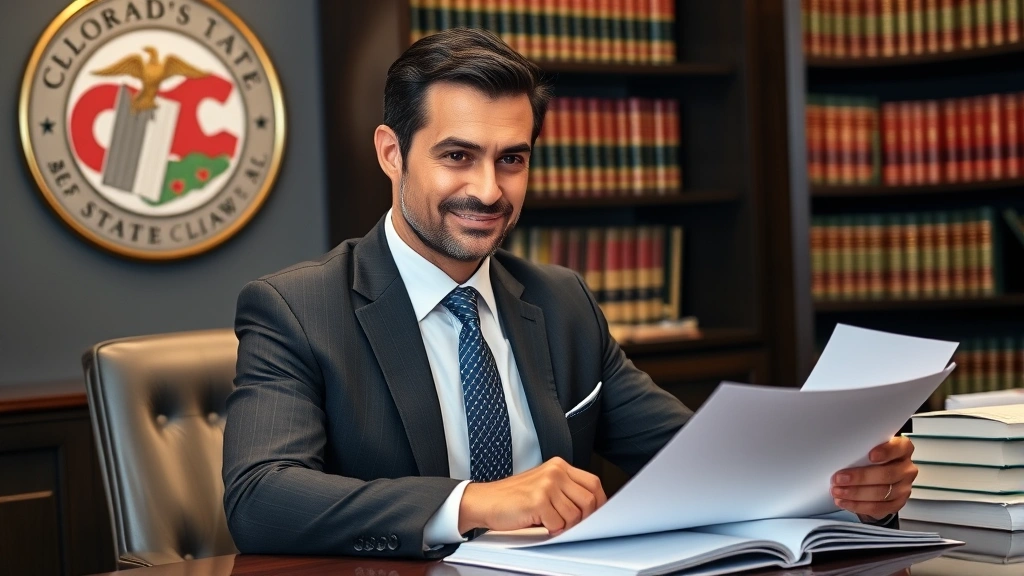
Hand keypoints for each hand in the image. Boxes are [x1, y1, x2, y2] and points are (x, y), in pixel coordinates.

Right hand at [458, 457, 606, 534]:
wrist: (485, 500)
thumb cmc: (513, 497)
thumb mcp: (543, 485)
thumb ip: (566, 490)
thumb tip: (592, 508)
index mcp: (559, 466)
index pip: (593, 483)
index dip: (599, 503)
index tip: (596, 515)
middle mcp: (555, 471)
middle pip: (590, 499)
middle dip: (584, 518)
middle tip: (570, 524)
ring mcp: (547, 484)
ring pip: (575, 515)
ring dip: (564, 525)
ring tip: (549, 522)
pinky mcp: (538, 500)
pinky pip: (558, 523)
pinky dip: (551, 529)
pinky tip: (539, 523)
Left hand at [831, 436, 917, 520]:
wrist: (877, 479)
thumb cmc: (870, 459)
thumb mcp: (867, 449)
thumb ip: (861, 449)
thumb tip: (841, 453)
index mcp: (902, 449)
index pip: (899, 448)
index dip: (886, 452)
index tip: (870, 456)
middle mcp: (906, 469)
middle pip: (887, 474)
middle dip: (860, 477)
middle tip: (839, 478)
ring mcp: (904, 488)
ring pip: (881, 493)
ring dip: (855, 493)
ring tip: (838, 491)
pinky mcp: (897, 504)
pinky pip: (878, 508)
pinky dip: (858, 506)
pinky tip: (845, 502)